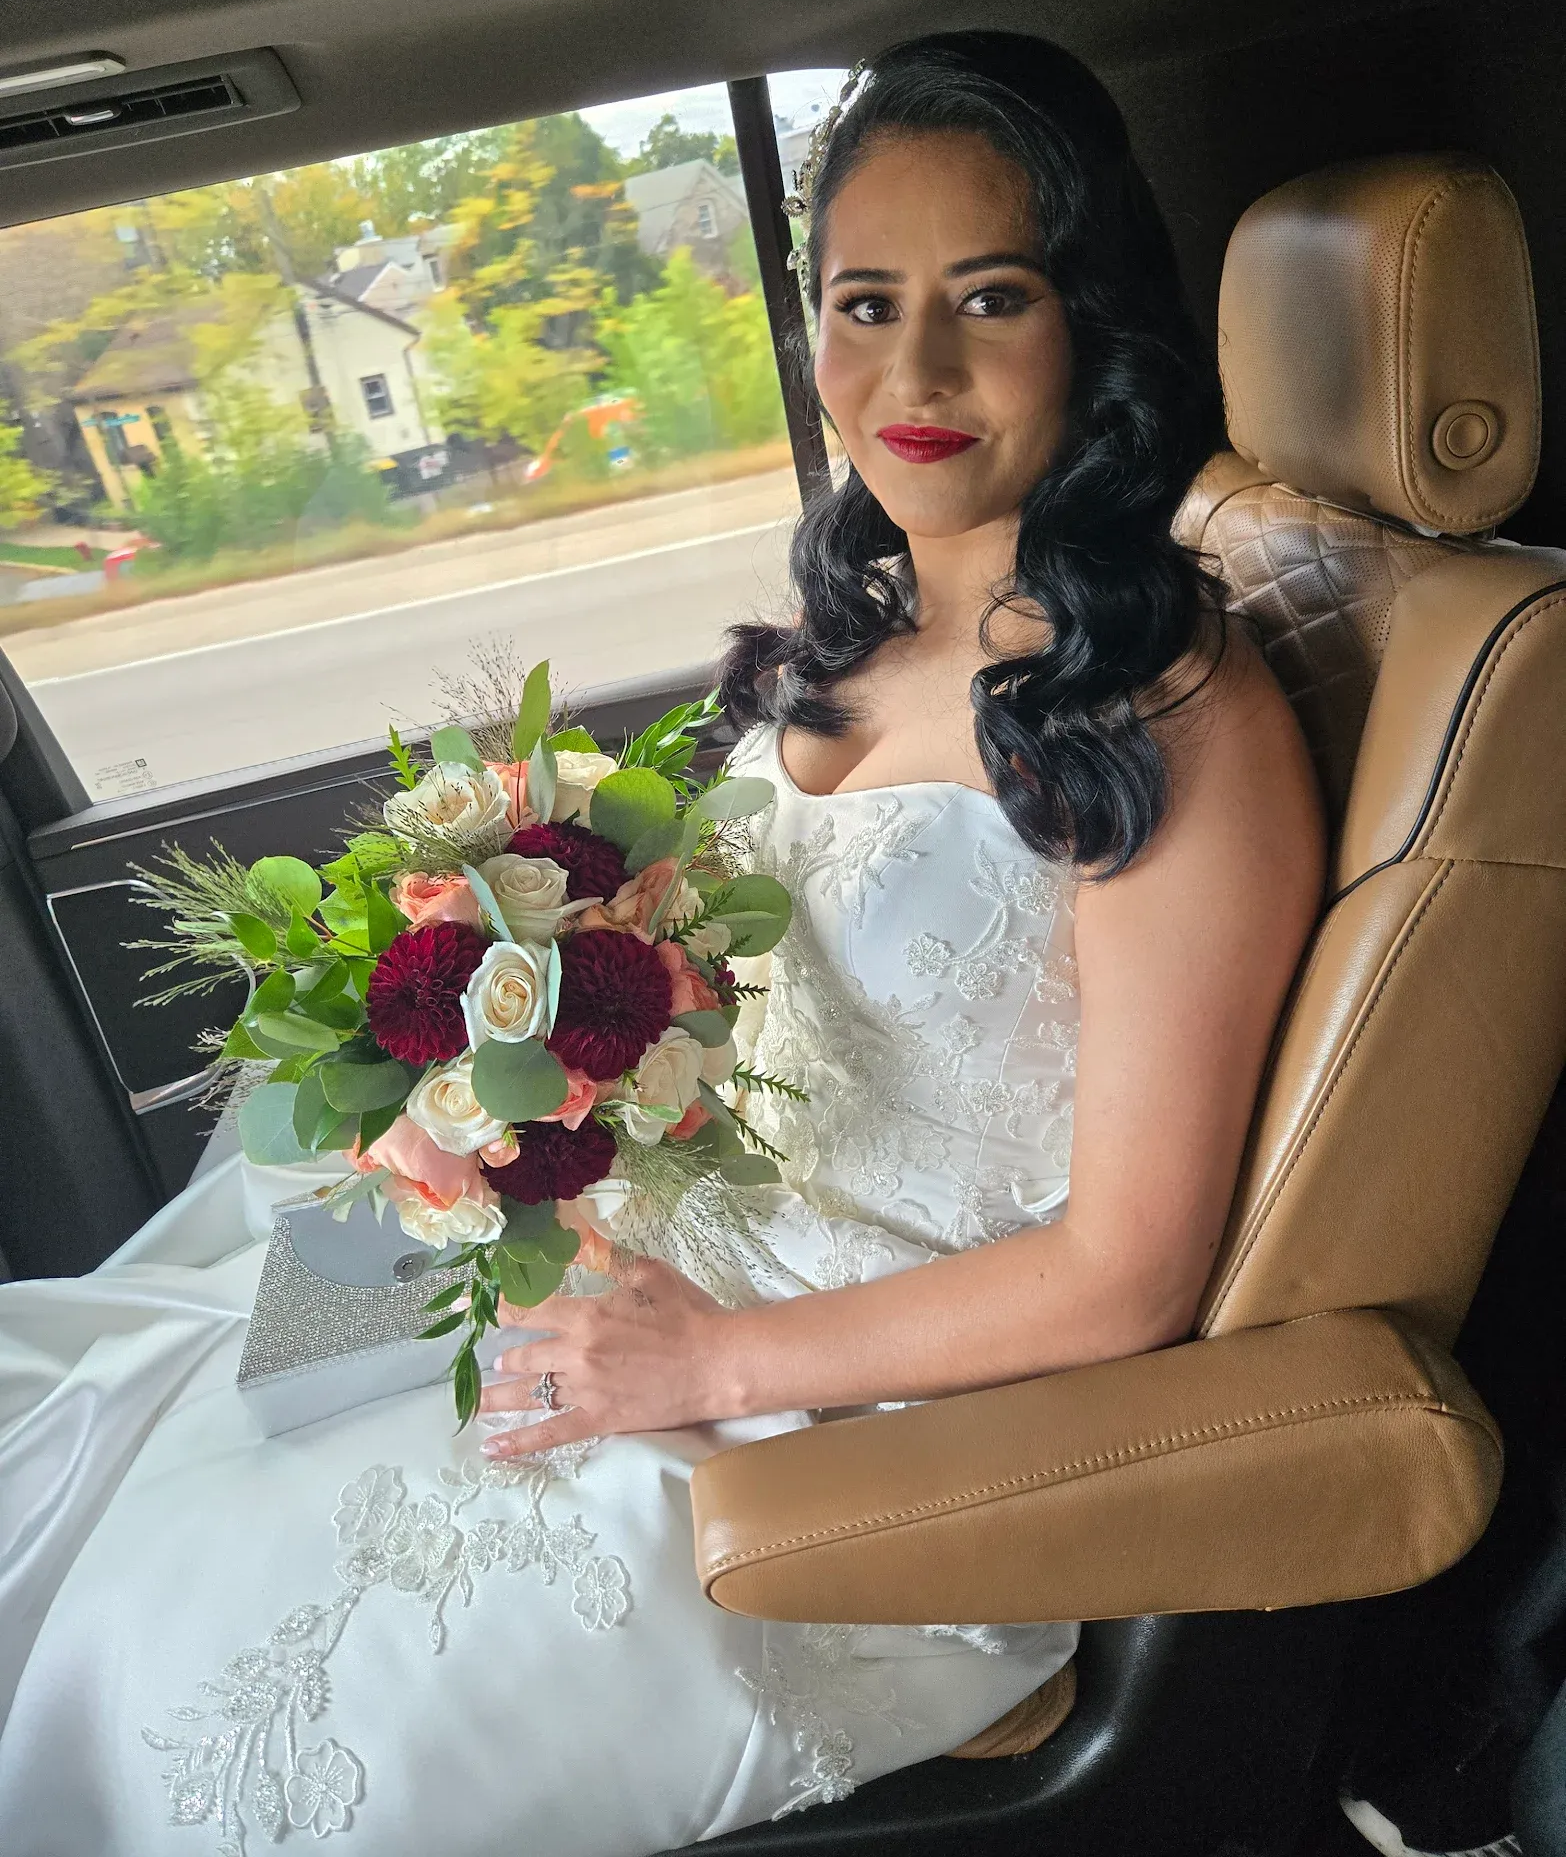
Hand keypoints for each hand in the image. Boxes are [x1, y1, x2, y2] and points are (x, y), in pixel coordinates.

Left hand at [477, 1231, 737, 1456]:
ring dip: (497, 1397)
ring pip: (529, 1394)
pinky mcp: (599, 1420)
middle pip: (525, 1355)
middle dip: (505, 1355)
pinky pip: (551, 1433)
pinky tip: (492, 1448)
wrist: (718, 1363)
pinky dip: (520, 1442)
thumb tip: (579, 1240)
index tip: (485, 1308)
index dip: (504, 1309)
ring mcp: (585, 1391)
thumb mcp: (648, 1272)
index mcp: (586, 1316)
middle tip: (492, 1358)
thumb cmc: (688, 1314)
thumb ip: (608, 1258)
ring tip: (473, 1401)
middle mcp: (577, 1354)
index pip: (531, 1311)